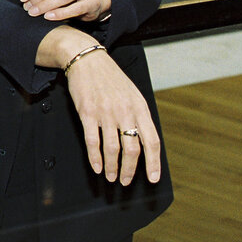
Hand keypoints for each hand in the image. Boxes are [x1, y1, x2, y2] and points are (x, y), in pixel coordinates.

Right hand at [64, 48, 161, 185]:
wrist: (87, 60)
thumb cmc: (110, 78)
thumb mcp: (132, 94)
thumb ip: (138, 116)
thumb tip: (144, 140)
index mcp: (140, 108)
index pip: (152, 141)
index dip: (154, 162)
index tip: (152, 178)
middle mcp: (125, 112)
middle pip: (132, 149)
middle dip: (129, 170)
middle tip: (125, 181)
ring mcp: (106, 113)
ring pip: (113, 149)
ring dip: (113, 167)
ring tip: (111, 177)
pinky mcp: (87, 113)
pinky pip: (92, 141)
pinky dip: (95, 157)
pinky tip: (97, 166)